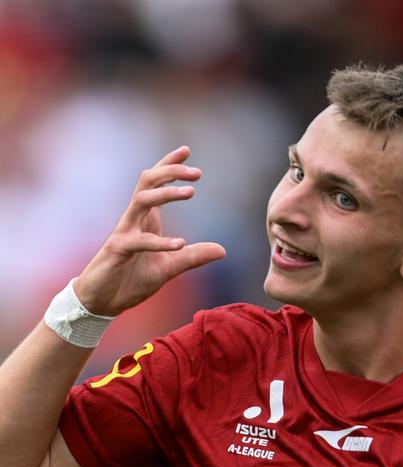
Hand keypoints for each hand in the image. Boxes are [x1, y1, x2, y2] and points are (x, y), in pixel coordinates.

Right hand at [73, 146, 225, 315]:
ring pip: (142, 201)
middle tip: (197, 172)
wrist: (102, 302)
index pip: (155, 185)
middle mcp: (134, 221)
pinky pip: (139, 241)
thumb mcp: (169, 268)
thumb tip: (222, 250)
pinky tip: (180, 243)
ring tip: (191, 192)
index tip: (187, 150)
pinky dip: (160, 242)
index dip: (169, 166)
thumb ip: (193, 257)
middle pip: (148, 182)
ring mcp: (124, 233)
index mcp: (146, 221)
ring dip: (166, 194)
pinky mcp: (118, 251)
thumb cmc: (130, 281)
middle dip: (171, 172)